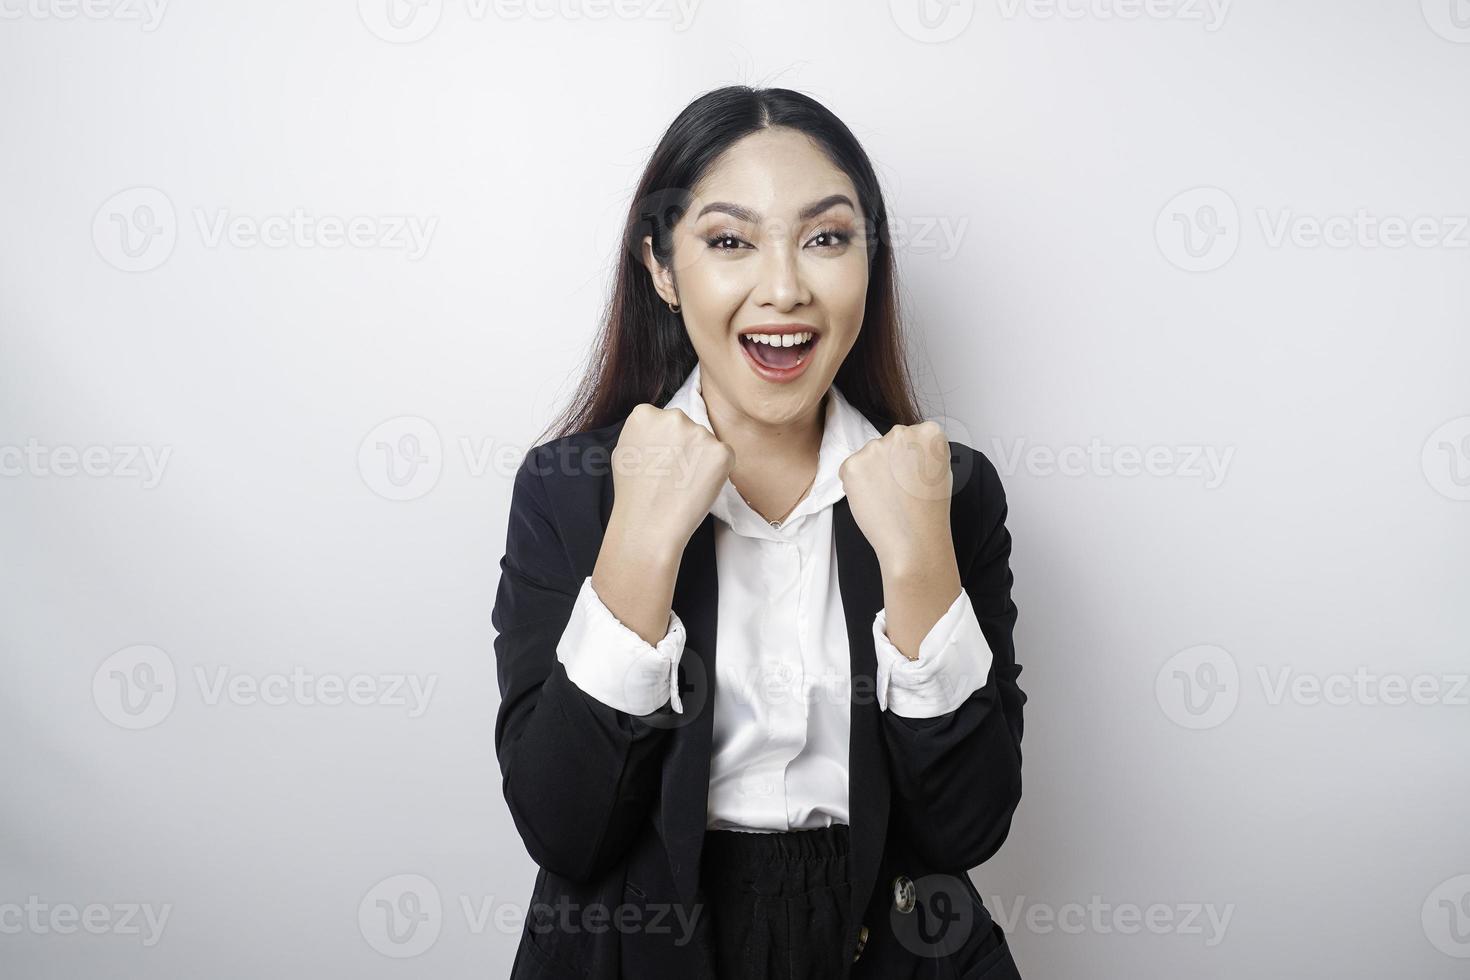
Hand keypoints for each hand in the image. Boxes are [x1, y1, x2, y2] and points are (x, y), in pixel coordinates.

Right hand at [607, 403, 734, 558]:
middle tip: (673, 474)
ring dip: (700, 458)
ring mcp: (700, 433)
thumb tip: (657, 429)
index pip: (663, 420)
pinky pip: (723, 456)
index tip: (659, 460)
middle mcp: (674, 417)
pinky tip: (698, 486)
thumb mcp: (624, 451)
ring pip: (705, 442)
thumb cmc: (634, 495)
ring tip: (683, 482)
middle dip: (684, 446)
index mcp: (645, 414)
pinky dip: (717, 471)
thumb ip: (644, 433)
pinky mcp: (721, 451)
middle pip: (686, 427)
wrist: (649, 524)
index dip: (663, 443)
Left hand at [838, 420, 954, 572]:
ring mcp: (874, 448)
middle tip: (899, 488)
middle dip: (890, 462)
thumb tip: (907, 449)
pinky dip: (856, 484)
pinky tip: (873, 499)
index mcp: (928, 433)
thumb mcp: (940, 471)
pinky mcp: (852, 464)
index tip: (914, 474)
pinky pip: (850, 469)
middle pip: (889, 443)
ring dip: (873, 472)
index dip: (911, 460)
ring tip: (888, 496)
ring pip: (869, 456)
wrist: (913, 540)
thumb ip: (924, 452)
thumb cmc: (929, 513)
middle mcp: (901, 434)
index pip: (913, 436)